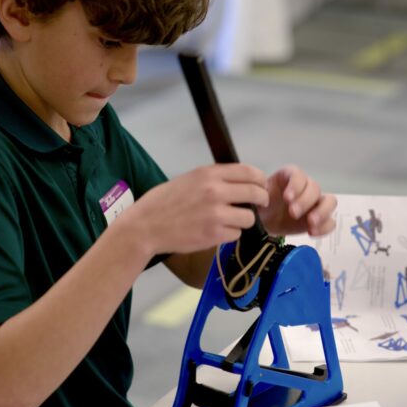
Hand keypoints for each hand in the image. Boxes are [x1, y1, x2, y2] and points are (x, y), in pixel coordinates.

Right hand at [130, 163, 269, 254]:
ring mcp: (216, 214)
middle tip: (258, 206)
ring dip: (243, 221)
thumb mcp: (189, 180)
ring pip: (249, 218)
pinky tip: (216, 232)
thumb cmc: (163, 202)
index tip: (261, 186)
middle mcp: (215, 191)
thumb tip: (239, 183)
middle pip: (256, 193)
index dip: (260, 180)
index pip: (249, 172)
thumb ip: (213, 179)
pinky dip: (230, 235)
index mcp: (208, 174)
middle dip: (261, 200)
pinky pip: (236, 234)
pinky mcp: (214, 234)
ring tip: (230, 222)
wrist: (145, 226)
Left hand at [258, 165, 335, 236]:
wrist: (264, 221)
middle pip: (315, 188)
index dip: (295, 185)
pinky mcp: (319, 219)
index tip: (287, 198)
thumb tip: (262, 193)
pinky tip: (312, 232)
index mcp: (290, 177)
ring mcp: (315, 203)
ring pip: (329, 201)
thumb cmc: (262, 204)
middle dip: (305, 201)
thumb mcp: (258, 196)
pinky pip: (330, 221)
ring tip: (310, 223)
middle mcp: (306, 187)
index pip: (298, 175)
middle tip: (293, 213)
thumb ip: (261, 193)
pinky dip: (324, 227)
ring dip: (322, 212)